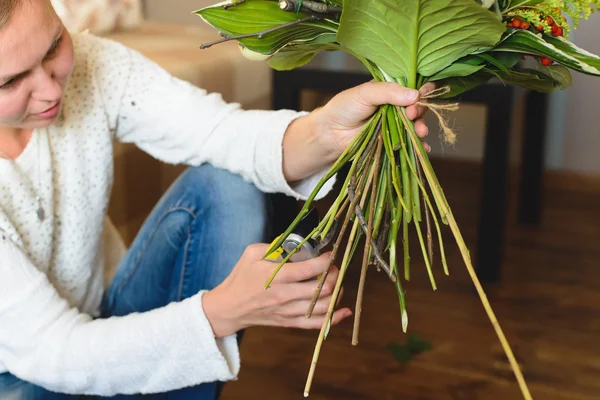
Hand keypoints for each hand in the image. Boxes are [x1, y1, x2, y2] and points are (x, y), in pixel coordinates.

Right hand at [202, 244, 350, 337]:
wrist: (229, 307)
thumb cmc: (241, 277)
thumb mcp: (252, 253)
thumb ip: (275, 246)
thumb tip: (297, 242)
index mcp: (276, 277)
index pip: (310, 269)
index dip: (326, 260)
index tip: (330, 253)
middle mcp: (285, 295)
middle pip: (323, 288)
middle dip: (335, 275)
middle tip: (334, 267)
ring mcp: (288, 312)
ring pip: (324, 306)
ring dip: (337, 293)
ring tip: (336, 283)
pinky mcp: (289, 322)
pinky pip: (316, 324)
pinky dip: (334, 318)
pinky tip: (344, 311)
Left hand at [281, 81, 434, 182]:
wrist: (330, 133)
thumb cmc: (344, 108)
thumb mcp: (365, 93)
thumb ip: (389, 91)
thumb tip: (415, 94)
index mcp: (391, 90)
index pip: (414, 87)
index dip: (422, 90)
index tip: (420, 96)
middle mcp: (396, 106)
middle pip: (419, 107)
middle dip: (420, 111)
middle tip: (412, 114)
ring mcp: (396, 125)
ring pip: (417, 126)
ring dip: (421, 129)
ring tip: (420, 132)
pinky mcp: (393, 141)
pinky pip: (410, 144)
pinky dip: (419, 147)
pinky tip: (422, 149)